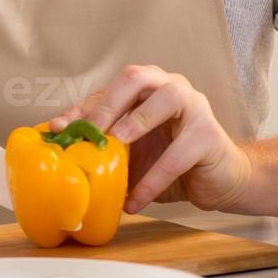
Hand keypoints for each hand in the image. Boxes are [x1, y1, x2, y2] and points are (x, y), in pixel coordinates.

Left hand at [52, 64, 250, 212]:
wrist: (220, 180)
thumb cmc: (171, 159)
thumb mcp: (132, 150)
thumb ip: (104, 141)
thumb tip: (58, 141)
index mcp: (147, 86)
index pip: (109, 89)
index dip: (83, 107)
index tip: (58, 128)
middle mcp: (171, 86)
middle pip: (136, 78)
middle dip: (108, 103)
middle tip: (89, 131)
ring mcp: (194, 107)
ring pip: (166, 100)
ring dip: (136, 122)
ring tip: (115, 147)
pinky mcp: (209, 136)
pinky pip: (178, 155)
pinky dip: (153, 179)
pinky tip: (135, 200)